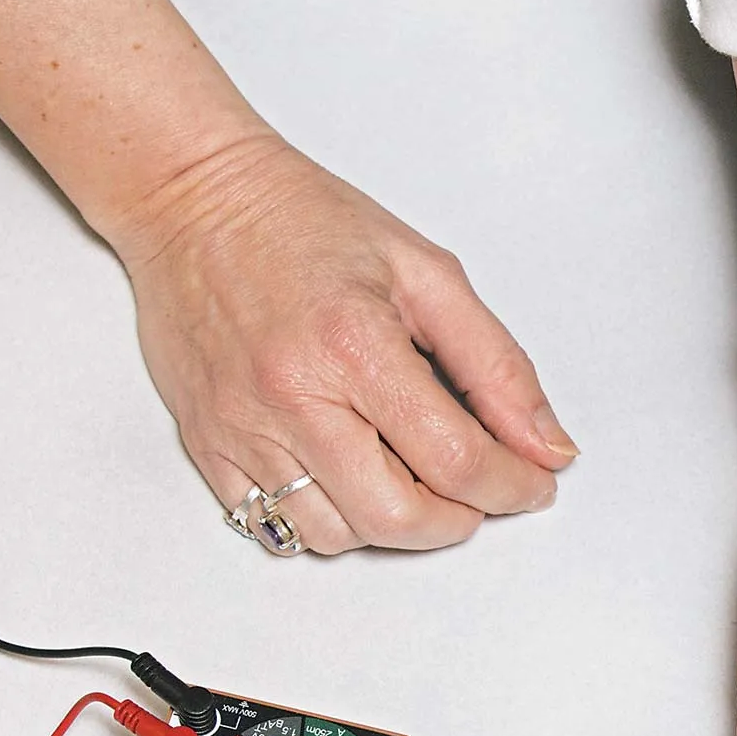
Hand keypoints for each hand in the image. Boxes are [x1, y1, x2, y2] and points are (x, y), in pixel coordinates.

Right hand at [116, 135, 576, 551]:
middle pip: (398, 518)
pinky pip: (277, 527)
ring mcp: (242, 428)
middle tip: (478, 488)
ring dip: (395, 524)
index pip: (457, 461)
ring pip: (339, 536)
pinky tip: (354, 478)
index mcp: (356, 347)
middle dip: (458, 518)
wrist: (190, 199)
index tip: (533, 481)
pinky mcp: (207, 445)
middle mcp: (292, 397)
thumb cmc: (303, 223)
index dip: (513, 485)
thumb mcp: (429, 274)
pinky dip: (333, 520)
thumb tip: (546, 446)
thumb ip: (497, 366)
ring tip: (414, 476)